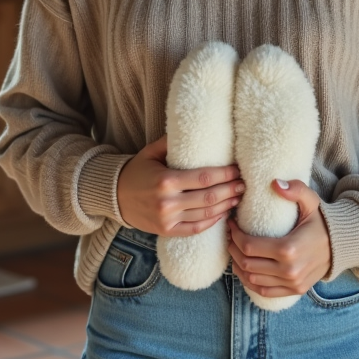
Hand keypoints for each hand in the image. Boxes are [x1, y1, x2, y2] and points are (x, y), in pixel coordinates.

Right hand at [117, 135, 244, 236]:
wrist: (114, 196)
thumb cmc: (137, 171)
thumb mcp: (151, 152)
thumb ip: (172, 142)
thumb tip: (196, 128)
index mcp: (166, 180)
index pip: (204, 178)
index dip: (225, 175)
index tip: (237, 170)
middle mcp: (168, 202)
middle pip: (209, 197)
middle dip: (230, 190)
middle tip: (244, 184)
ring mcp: (168, 219)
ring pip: (206, 215)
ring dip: (226, 206)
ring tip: (237, 197)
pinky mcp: (167, 231)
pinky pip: (196, 229)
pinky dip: (212, 222)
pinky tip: (223, 213)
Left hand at [228, 179, 330, 298]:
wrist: (340, 245)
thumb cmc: (321, 222)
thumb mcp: (311, 202)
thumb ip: (295, 190)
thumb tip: (275, 183)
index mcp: (289, 248)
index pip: (249, 246)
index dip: (235, 235)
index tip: (232, 224)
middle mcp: (289, 270)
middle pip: (247, 264)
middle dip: (234, 249)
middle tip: (231, 236)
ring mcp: (292, 283)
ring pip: (252, 279)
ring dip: (238, 265)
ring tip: (236, 250)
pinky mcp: (294, 290)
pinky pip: (263, 291)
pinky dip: (250, 282)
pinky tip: (245, 269)